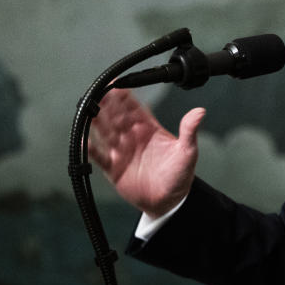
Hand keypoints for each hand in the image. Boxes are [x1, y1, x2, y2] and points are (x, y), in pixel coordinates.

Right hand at [89, 89, 204, 216]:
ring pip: (105, 132)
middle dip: (107, 104)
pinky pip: (100, 157)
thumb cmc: (179, 175)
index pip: (134, 109)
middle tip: (98, 91)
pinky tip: (84, 140)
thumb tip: (200, 111)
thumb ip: (189, 131)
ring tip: (88, 110)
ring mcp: (121, 151)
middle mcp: (132, 137)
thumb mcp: (187, 151)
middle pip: (116, 117)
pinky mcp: (113, 168)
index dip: (125, 97)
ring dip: (96, 121)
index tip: (117, 84)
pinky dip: (91, 149)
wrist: (169, 201)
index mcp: (149, 129)